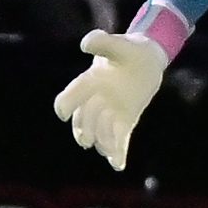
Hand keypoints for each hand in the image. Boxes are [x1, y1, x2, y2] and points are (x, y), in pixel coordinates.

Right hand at [52, 30, 167, 172]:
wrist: (145, 60)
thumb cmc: (128, 51)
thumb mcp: (118, 44)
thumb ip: (102, 43)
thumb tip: (87, 44)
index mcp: (89, 81)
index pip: (72, 95)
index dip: (66, 103)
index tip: (62, 112)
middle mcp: (96, 100)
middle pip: (86, 118)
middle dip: (86, 129)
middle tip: (88, 141)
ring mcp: (110, 111)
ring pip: (102, 131)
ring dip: (103, 142)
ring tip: (108, 151)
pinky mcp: (125, 120)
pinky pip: (120, 138)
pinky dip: (118, 152)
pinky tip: (118, 165)